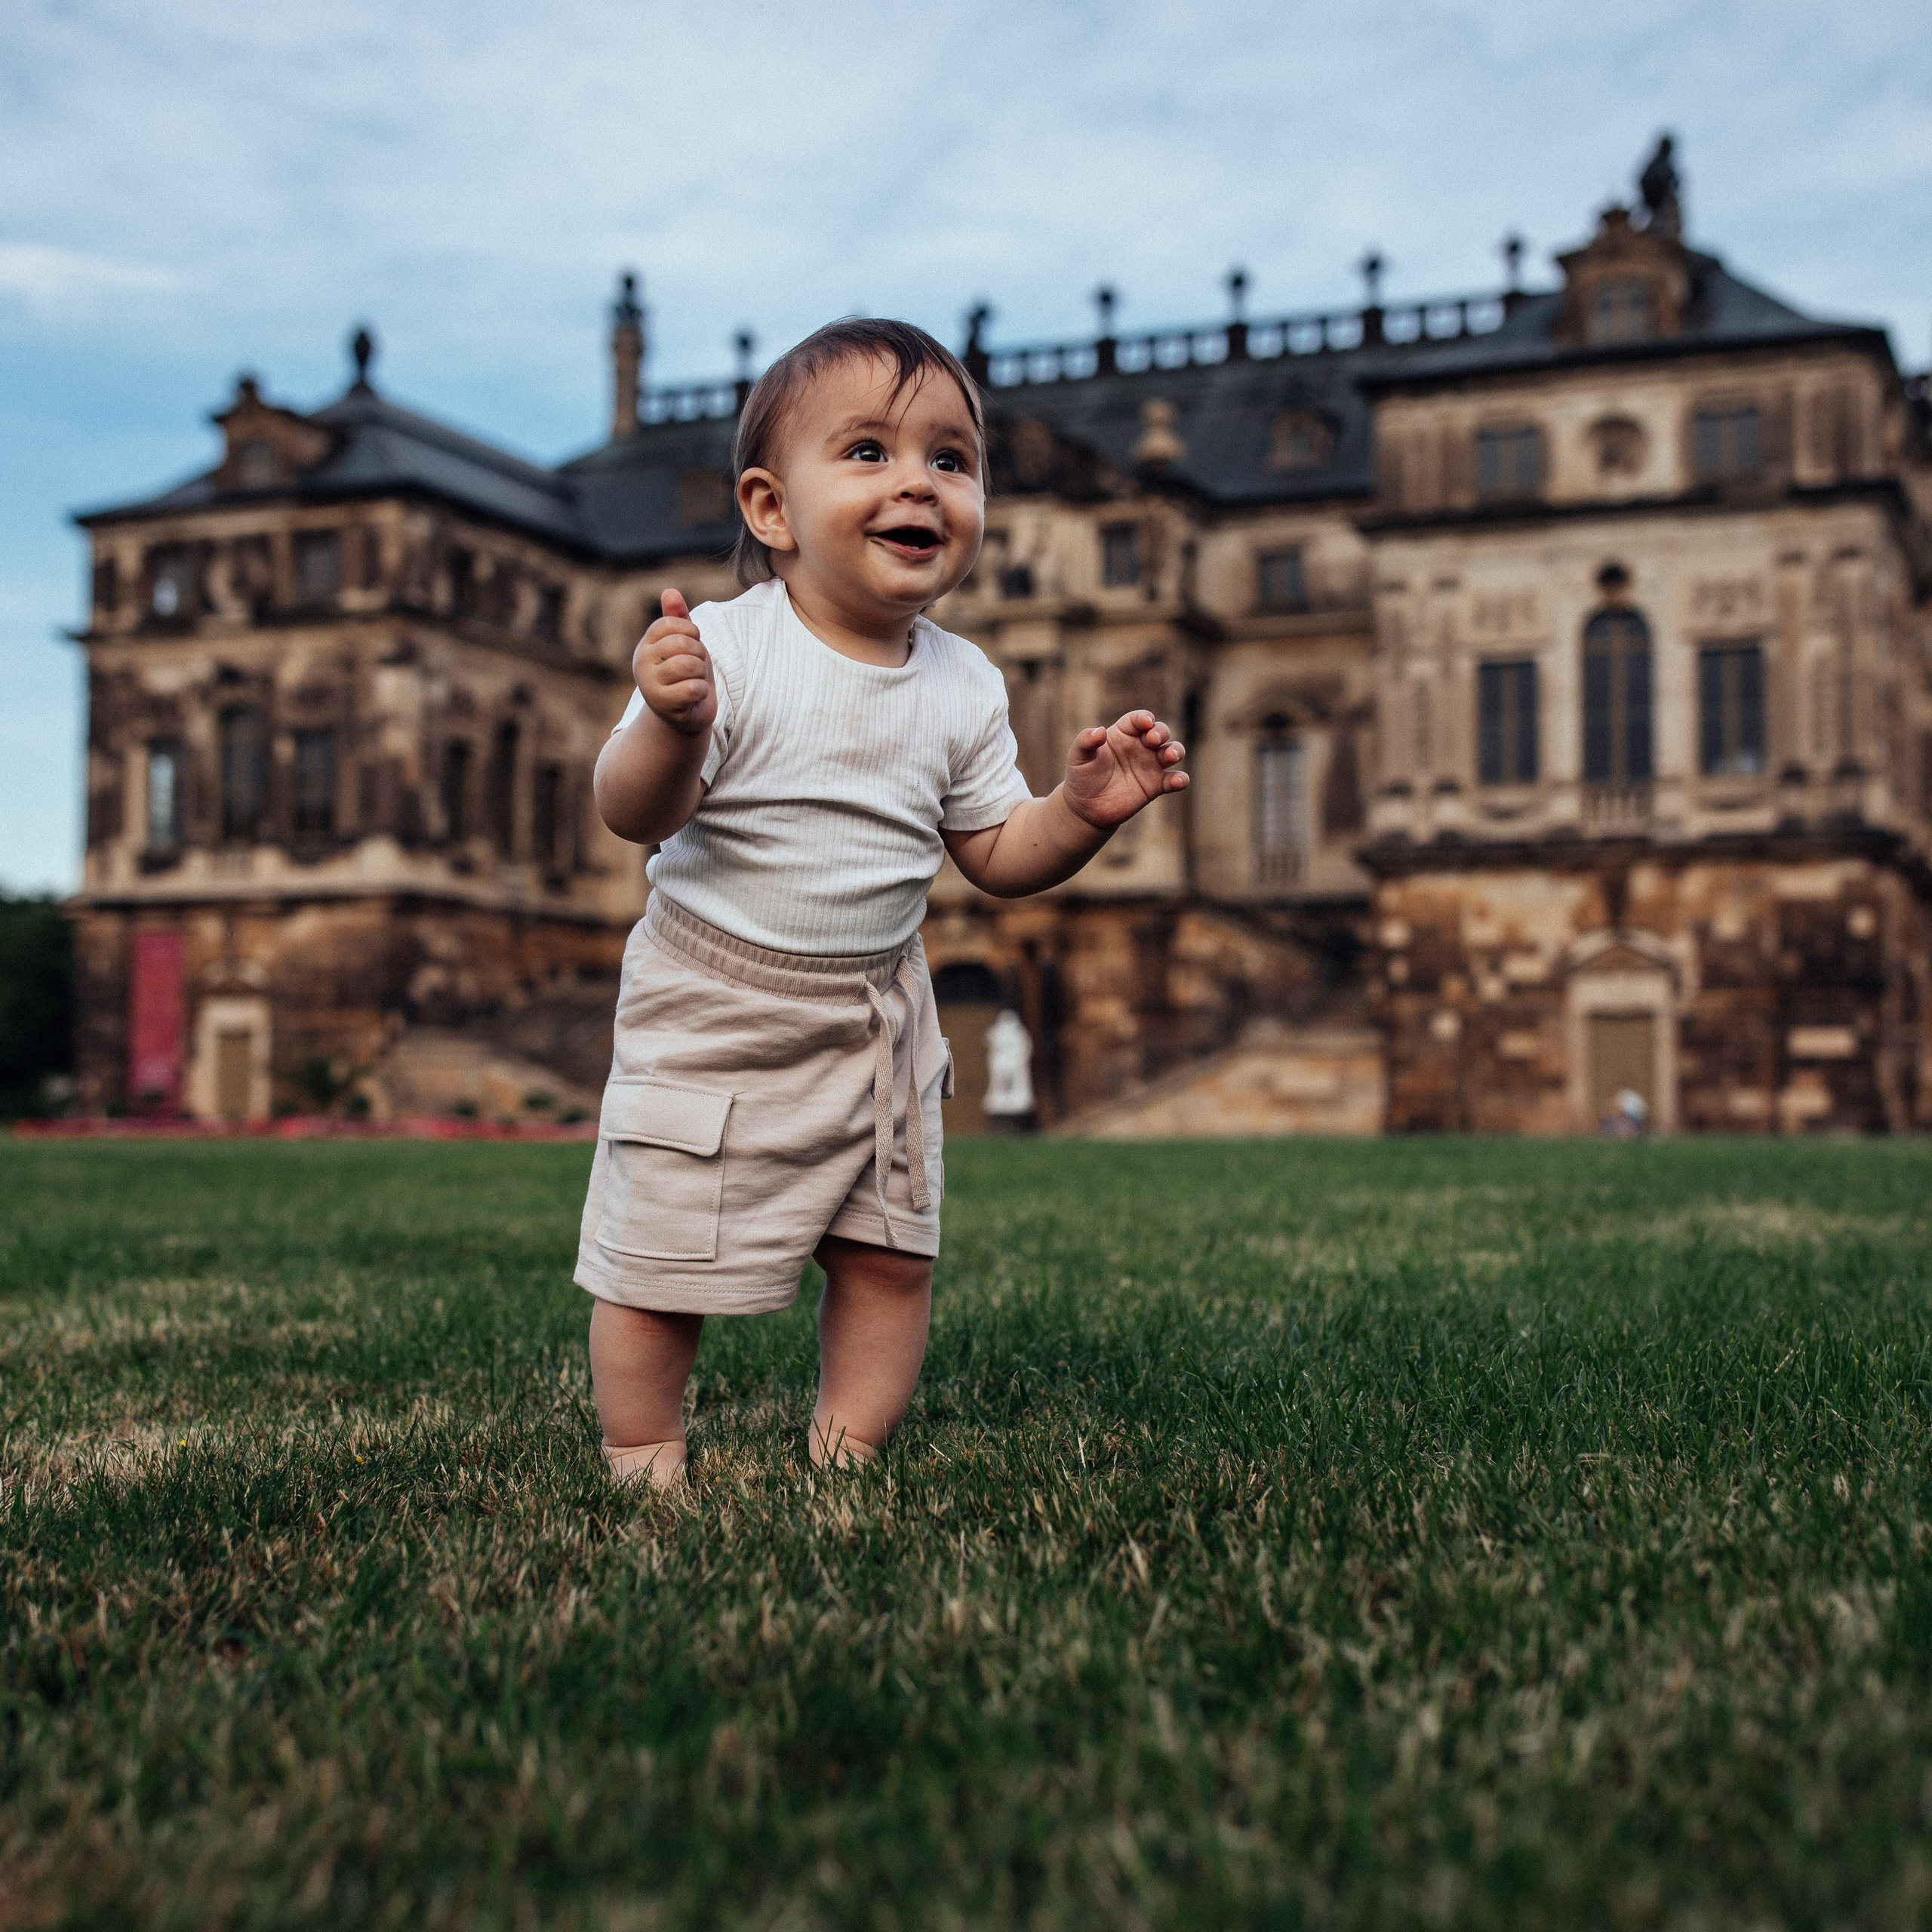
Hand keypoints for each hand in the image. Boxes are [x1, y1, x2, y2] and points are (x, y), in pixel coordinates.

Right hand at [631, 588, 715, 736]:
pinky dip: (702, 692)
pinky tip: (693, 698)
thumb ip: (677, 618)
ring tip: (693, 682)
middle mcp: (641, 664)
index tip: (691, 646)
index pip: (671, 624)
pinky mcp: (664, 706)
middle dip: (699, 655)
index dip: (691, 632)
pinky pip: (695, 688)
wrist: (684, 716)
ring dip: (701, 674)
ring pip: (690, 665)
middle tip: (694, 669)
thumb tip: (670, 590)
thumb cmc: (685, 675)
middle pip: (683, 644)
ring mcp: (650, 686)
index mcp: (645, 646)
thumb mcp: (683, 644)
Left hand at [1062, 710, 1188, 829]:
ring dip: (1175, 751)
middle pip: (1159, 731)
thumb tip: (1099, 731)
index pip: (1137, 720)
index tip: (1145, 722)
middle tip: (1153, 740)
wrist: (1086, 807)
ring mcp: (1150, 765)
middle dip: (1161, 732)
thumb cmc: (1082, 777)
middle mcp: (1140, 746)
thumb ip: (1085, 741)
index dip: (1144, 718)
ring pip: (1172, 751)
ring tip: (1170, 756)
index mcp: (1123, 734)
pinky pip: (1174, 779)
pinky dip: (1180, 779)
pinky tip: (1178, 781)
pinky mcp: (1156, 785)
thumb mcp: (1077, 757)